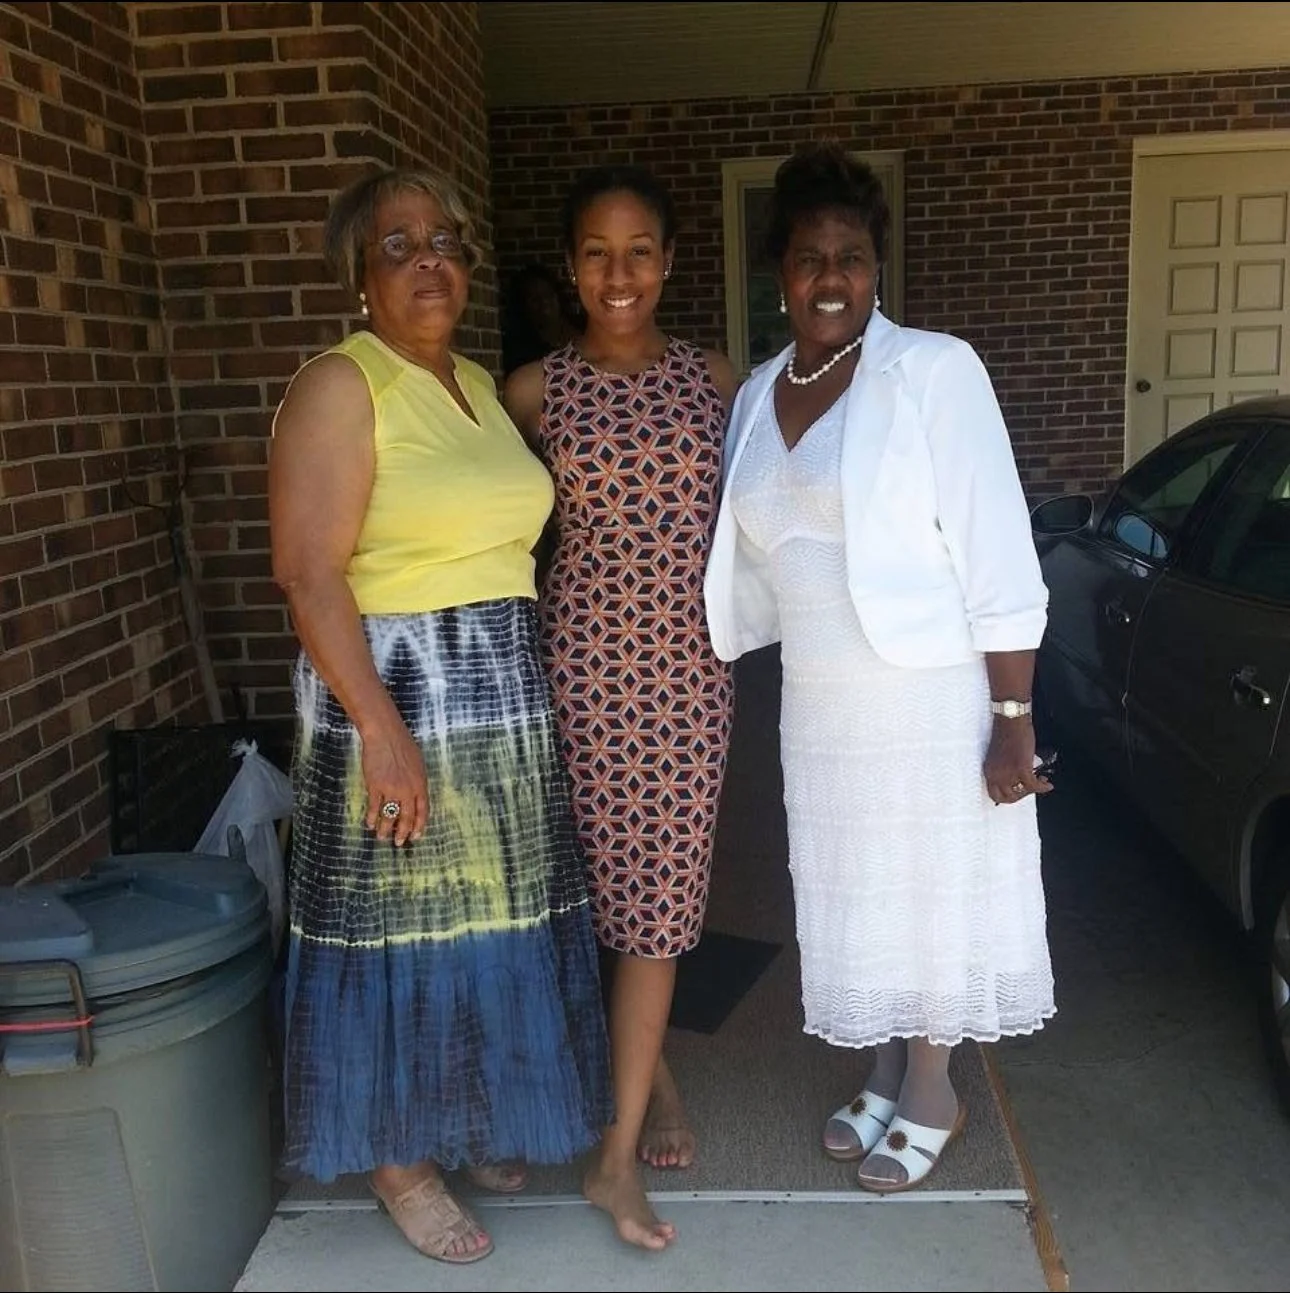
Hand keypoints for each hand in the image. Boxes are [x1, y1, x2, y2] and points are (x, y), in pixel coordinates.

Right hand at [359, 720, 428, 845]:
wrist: (385, 735)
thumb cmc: (402, 745)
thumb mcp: (418, 764)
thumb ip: (417, 782)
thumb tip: (415, 796)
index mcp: (421, 784)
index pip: (423, 811)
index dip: (419, 825)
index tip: (416, 836)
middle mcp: (408, 790)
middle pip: (406, 817)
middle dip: (403, 832)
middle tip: (399, 843)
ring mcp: (392, 789)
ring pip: (389, 816)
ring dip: (385, 829)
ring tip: (381, 837)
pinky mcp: (375, 787)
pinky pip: (374, 808)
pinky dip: (371, 818)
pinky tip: (369, 824)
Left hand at [983, 718, 1052, 805]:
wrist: (1010, 720)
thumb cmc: (1005, 732)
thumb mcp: (998, 756)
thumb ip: (1003, 769)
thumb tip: (1015, 779)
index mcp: (988, 770)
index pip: (994, 795)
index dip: (1007, 797)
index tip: (1018, 793)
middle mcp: (995, 775)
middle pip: (1007, 798)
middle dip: (1021, 796)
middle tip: (1030, 789)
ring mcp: (1007, 773)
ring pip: (1021, 793)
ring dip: (1032, 791)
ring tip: (1041, 782)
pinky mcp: (1021, 769)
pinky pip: (1033, 786)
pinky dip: (1042, 787)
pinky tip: (1047, 784)